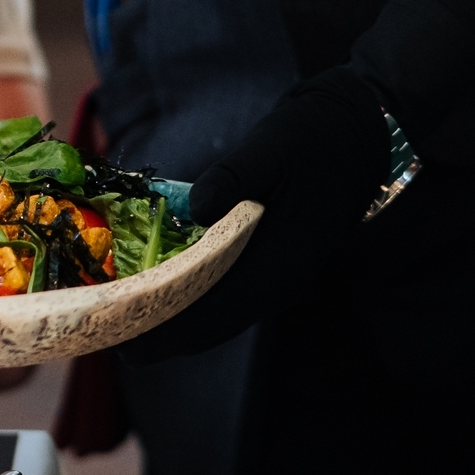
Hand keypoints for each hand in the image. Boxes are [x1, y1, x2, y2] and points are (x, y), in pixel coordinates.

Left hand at [118, 66, 388, 359]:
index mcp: (282, 263)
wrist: (364, 130)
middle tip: (109, 337)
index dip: (169, 332)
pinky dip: (191, 299)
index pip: (217, 313)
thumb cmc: (318, 136)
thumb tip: (195, 206)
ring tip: (124, 319)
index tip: (126, 344)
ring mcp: (278, 275)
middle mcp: (279, 281)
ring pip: (219, 314)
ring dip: (175, 320)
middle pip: (213, 325)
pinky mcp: (273, 262)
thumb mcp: (274, 145)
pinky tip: (159, 288)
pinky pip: (226, 294)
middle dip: (163, 336)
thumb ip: (234, 176)